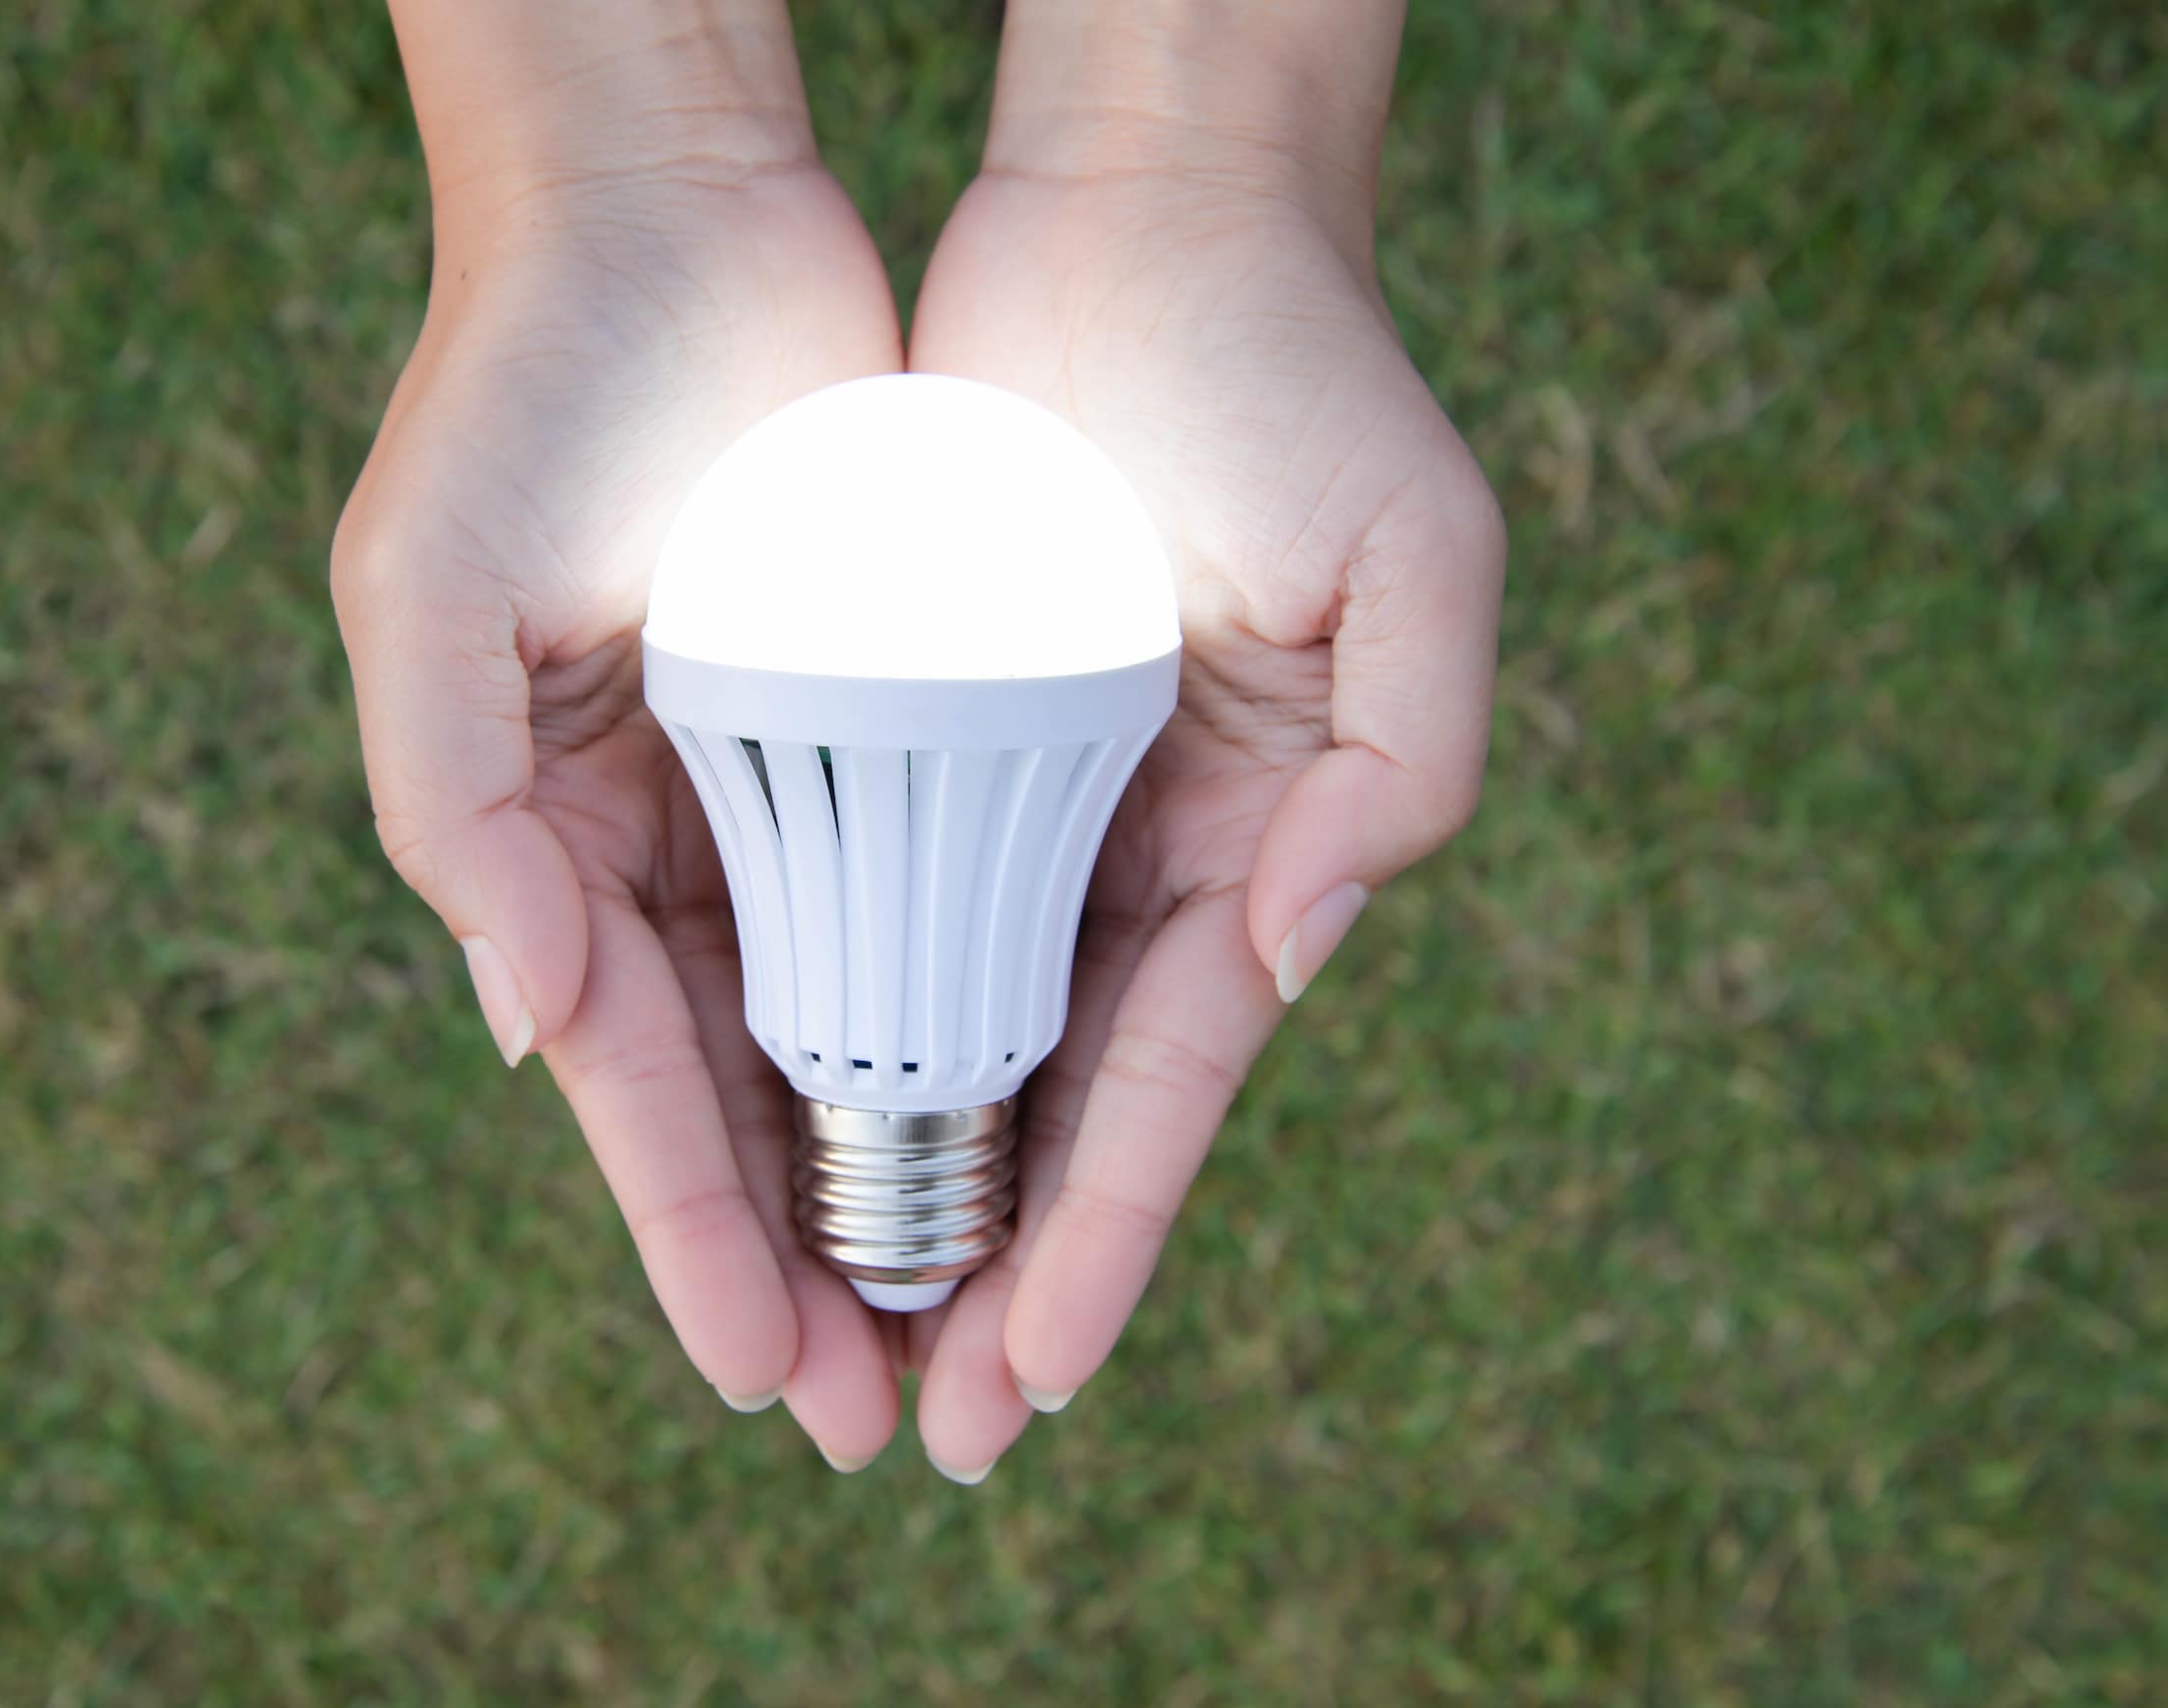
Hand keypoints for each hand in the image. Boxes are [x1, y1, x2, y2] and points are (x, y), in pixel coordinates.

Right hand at [331, 8, 909, 1467]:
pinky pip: (932, 895)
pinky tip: (1021, 1121)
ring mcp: (779, 787)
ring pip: (849, 1028)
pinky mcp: (885, 717)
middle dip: (806, 1259)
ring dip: (899, 1177)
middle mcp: (663, 839)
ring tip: (966, 1328)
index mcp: (546, 839)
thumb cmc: (531, 385)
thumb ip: (452, 814)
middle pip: (745, 1096)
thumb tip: (527, 1030)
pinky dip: (963, 1016)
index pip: (633, 1088)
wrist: (670, 204)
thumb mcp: (427, 592)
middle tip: (884, 1417)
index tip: (769, 1377)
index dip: (695, 1238)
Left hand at [900, 16, 1505, 1476]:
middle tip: (920, 1430)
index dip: (1106, 1231)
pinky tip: (775, 1133)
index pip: (1168, 1077)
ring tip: (832, 1338)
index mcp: (1262, 835)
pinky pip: (872, 901)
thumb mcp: (1418, 557)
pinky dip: (835, 1025)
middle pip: (1056, 1100)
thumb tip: (1291, 941)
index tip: (1034, 1372)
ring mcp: (1030, 795)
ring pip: (955, 1034)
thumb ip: (1408, 763)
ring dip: (901, 1188)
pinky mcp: (926, 724)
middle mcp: (1142, 845)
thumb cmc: (1291, 367)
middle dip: (996, 1267)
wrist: (1141, 208)